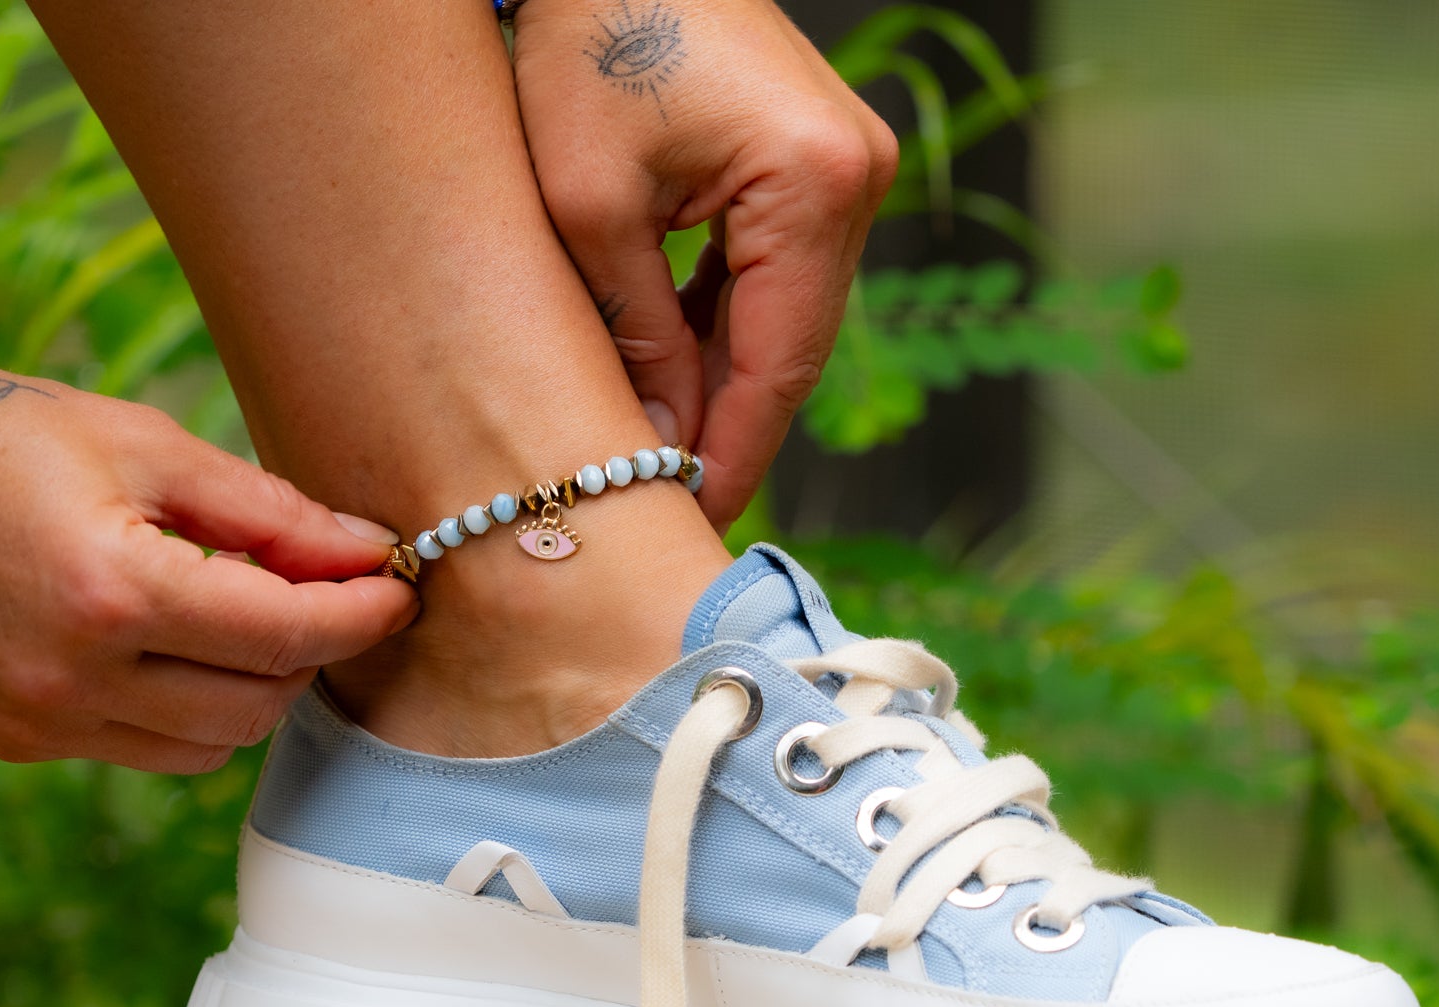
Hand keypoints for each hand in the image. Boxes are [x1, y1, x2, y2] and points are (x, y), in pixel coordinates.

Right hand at [0, 372, 416, 772]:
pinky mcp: (22, 741)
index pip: (287, 634)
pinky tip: (185, 650)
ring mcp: (41, 721)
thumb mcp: (140, 446)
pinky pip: (156, 752)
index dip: (363, 614)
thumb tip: (368, 550)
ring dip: (259, 686)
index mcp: (110, 593)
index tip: (400, 587)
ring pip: (217, 743)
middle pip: (262, 701)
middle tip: (327, 590)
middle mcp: (73, 678)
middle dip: (314, 648)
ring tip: (249, 613)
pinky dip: (198, 712)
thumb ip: (267, 512)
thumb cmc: (0, 442)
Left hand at [512, 0, 896, 529]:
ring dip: (727, 390)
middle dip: (730, 434)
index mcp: (811, 184)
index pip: (778, 365)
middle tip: (674, 511)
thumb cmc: (584, 39)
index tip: (692, 525)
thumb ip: (638, 336)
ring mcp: (846, 172)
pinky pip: (776, 280)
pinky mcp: (818, 168)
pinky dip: (727, 333)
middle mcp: (855, 181)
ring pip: (787, 324)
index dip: (734, 455)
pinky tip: (680, 383)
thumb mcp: (590, 206)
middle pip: (792, 352)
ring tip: (668, 461)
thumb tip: (661, 447)